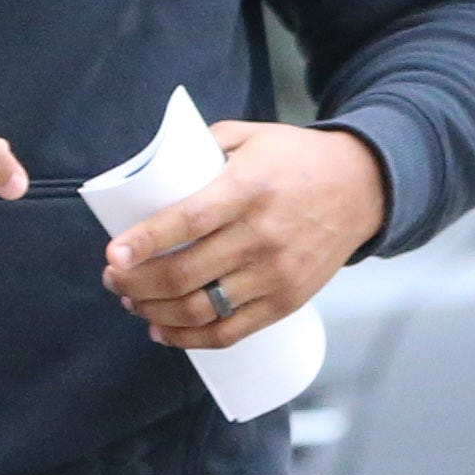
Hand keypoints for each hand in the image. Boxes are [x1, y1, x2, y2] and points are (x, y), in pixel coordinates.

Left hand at [102, 120, 383, 349]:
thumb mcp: (249, 135)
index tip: (113, 252)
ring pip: (201, 309)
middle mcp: (261, 235)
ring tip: (131, 300)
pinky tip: (162, 330)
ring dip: (155, 311)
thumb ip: (201, 148)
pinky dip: (189, 339)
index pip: (189, 220)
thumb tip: (150, 171)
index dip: (146, 240)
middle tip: (112, 276)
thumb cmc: (295, 158)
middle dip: (136, 281)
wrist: (362, 188)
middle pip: (186, 274)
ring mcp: (275, 274)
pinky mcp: (287, 302)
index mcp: (248, 188)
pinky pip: (230, 332)